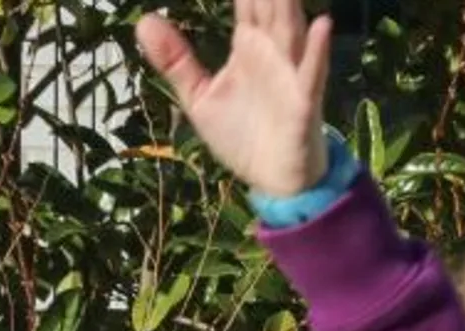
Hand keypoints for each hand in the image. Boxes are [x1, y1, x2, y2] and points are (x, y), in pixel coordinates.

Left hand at [136, 0, 334, 198]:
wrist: (273, 179)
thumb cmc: (242, 133)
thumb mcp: (199, 97)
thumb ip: (176, 60)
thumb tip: (144, 21)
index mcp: (250, 43)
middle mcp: (273, 50)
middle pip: (271, 2)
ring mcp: (291, 74)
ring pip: (292, 28)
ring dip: (289, 3)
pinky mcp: (303, 103)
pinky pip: (311, 74)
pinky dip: (315, 51)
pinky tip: (319, 25)